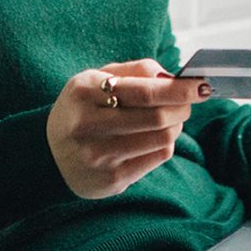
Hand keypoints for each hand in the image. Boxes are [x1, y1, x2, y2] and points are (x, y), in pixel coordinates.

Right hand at [46, 59, 210, 198]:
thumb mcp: (98, 80)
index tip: (200, 86)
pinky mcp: (111, 179)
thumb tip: (173, 77)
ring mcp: (98, 155)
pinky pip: (158, 157)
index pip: (143, 90)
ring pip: (162, 138)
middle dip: (182, 107)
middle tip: (188, 103)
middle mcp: (87, 124)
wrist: (50, 156)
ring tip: (170, 120)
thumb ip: (136, 71)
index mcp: (84, 91)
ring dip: (176, 126)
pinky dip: (165, 144)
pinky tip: (154, 139)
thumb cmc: (85, 109)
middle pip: (157, 116)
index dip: (178, 89)